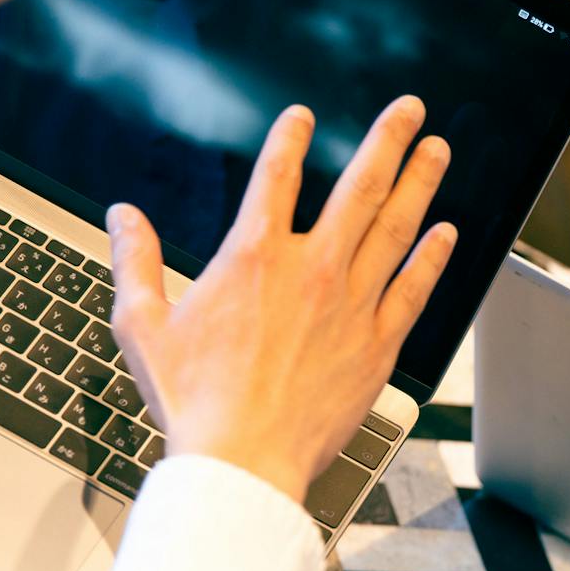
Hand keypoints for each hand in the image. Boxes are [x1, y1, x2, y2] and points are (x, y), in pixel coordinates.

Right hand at [105, 98, 457, 501]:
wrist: (242, 461)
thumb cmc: (192, 401)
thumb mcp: (143, 325)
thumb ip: (134, 262)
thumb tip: (122, 215)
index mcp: (253, 258)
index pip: (277, 177)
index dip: (291, 139)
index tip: (302, 116)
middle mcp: (312, 271)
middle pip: (359, 188)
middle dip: (387, 141)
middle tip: (410, 109)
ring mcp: (351, 306)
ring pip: (395, 229)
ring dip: (419, 184)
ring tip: (437, 150)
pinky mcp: (377, 346)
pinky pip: (413, 290)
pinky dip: (432, 258)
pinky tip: (447, 233)